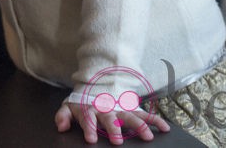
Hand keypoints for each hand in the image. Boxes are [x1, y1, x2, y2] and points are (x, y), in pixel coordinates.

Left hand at [55, 99, 169, 144]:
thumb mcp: (69, 106)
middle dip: (114, 129)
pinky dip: (155, 120)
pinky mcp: (132, 109)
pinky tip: (164, 128)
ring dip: (139, 126)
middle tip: (117, 140)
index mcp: (90, 109)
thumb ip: (63, 115)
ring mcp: (121, 109)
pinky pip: (145, 114)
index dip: (89, 128)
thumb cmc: (83, 102)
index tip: (91, 139)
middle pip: (111, 119)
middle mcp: (107, 109)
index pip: (89, 119)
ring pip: (131, 116)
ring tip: (148, 136)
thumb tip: (61, 127)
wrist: (97, 84)